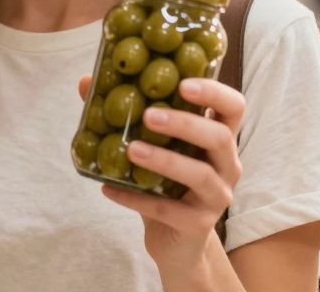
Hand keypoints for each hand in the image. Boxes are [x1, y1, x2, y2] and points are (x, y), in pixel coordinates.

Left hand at [78, 75, 244, 271]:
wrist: (172, 238)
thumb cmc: (164, 182)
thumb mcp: (150, 146)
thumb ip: (124, 114)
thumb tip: (86, 81)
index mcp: (219, 138)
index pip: (233, 107)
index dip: (214, 92)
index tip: (183, 83)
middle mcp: (227, 165)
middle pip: (220, 138)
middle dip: (185, 124)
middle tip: (150, 116)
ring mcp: (218, 196)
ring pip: (200, 174)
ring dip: (164, 160)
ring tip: (132, 150)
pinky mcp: (199, 224)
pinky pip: (168, 209)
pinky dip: (136, 198)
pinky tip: (108, 188)